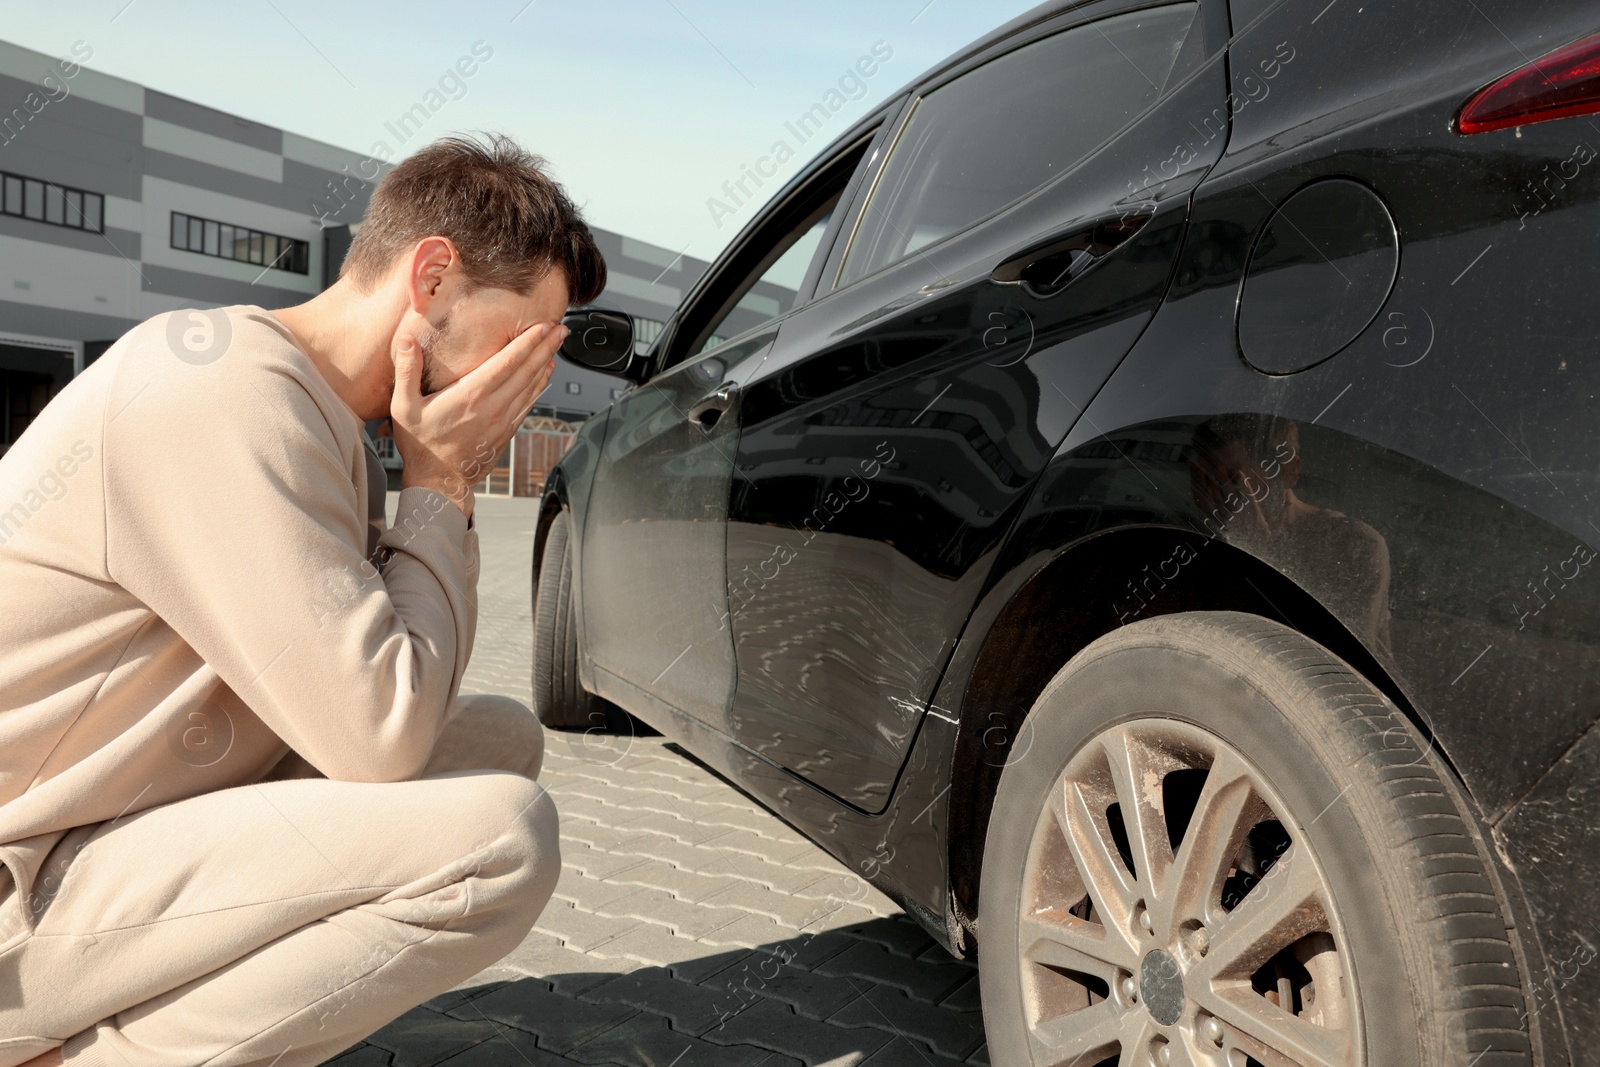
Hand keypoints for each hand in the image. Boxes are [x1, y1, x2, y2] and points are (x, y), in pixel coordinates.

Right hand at [390, 321, 566, 519]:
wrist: (438, 482)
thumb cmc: (420, 444)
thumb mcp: (404, 406)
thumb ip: (406, 371)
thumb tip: (406, 338)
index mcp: (470, 395)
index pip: (507, 363)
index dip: (527, 343)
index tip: (542, 326)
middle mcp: (492, 406)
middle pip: (526, 371)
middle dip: (545, 348)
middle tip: (561, 330)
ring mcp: (503, 420)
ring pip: (531, 387)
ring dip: (545, 364)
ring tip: (557, 346)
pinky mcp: (507, 432)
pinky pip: (528, 404)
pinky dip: (539, 387)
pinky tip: (545, 375)